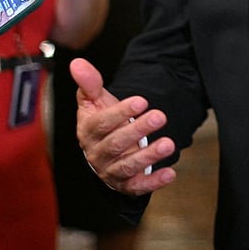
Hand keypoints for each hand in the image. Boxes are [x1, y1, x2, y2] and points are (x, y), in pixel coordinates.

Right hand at [70, 58, 175, 195]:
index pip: (102, 123)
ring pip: (127, 166)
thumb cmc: (103, 120)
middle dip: (138, 130)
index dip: (121, 112)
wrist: (108, 148)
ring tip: (168, 144)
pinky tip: (170, 172)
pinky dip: (154, 182)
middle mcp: (97, 154)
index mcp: (87, 132)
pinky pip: (138, 187)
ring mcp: (111, 171)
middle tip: (159, 116)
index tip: (141, 101)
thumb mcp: (95, 100)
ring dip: (149, 156)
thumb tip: (77, 63)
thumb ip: (89, 83)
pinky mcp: (125, 185)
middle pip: (116, 144)